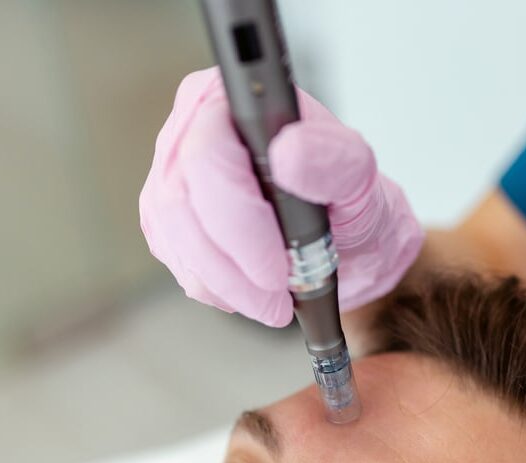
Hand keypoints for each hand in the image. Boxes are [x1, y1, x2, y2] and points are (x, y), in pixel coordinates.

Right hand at [139, 67, 423, 326]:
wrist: (343, 236)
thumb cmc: (347, 197)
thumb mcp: (358, 175)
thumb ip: (332, 159)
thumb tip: (288, 153)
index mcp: (232, 100)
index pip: (208, 156)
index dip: (238, 219)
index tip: (278, 266)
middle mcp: (191, 128)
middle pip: (180, 203)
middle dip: (234, 264)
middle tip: (279, 296)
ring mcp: (173, 174)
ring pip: (175, 239)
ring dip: (227, 283)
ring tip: (273, 298)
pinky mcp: (168, 219)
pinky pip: (177, 262)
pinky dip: (217, 288)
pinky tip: (250, 289)